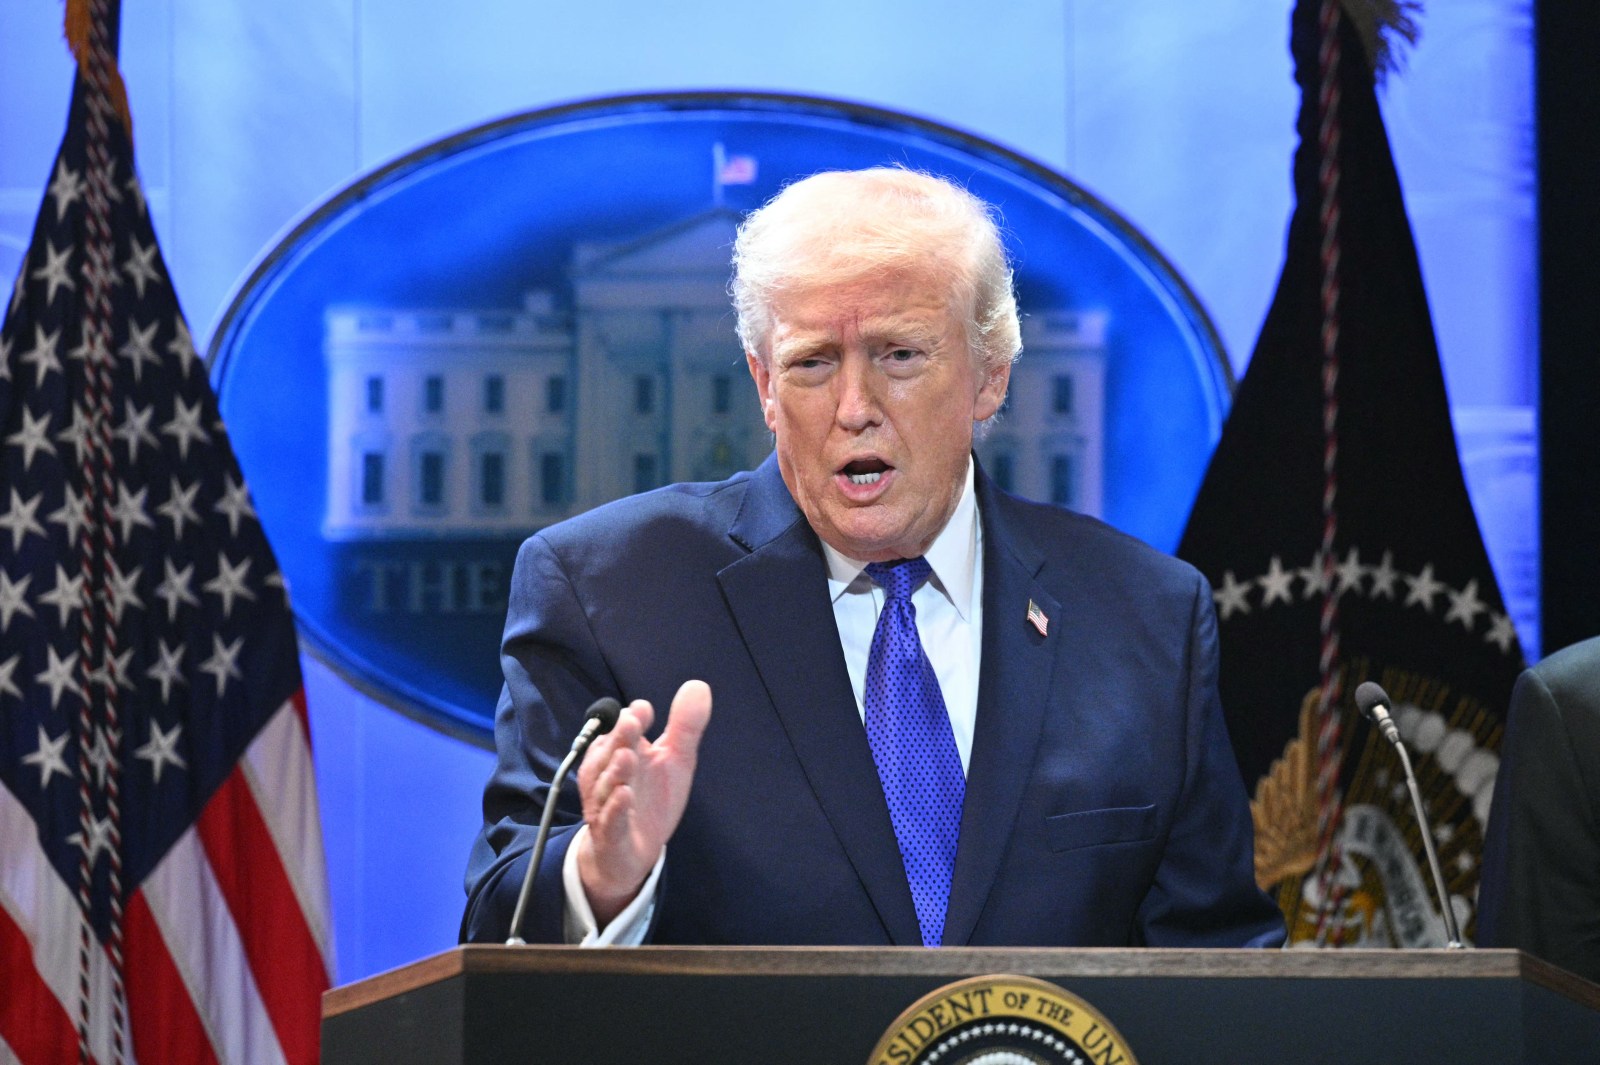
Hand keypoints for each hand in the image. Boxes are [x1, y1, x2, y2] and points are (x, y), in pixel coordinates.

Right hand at [574, 679, 711, 926]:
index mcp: (620, 751)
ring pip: (606, 784)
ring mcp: (605, 804)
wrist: (630, 852)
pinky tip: (625, 796)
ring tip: (628, 756)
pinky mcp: (609, 834)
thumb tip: (698, 685)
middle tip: (632, 721)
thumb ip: (684, 726)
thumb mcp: (674, 760)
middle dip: (620, 737)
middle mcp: (607, 774)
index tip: (645, 710)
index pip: (622, 729)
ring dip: (615, 771)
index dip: (634, 719)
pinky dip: (615, 808)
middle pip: (610, 752)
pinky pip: (609, 819)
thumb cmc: (649, 798)